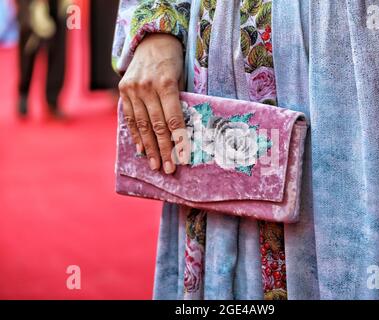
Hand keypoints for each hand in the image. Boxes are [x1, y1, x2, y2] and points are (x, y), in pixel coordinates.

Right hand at [119, 34, 188, 173]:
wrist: (151, 40)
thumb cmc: (173, 62)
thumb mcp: (182, 78)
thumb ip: (180, 102)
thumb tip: (183, 132)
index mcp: (165, 84)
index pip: (173, 119)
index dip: (178, 141)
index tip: (183, 159)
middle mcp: (147, 87)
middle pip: (157, 126)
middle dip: (164, 150)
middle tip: (168, 169)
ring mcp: (132, 89)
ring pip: (141, 124)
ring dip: (149, 148)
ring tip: (155, 164)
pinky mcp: (123, 90)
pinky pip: (129, 117)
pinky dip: (135, 134)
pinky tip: (141, 149)